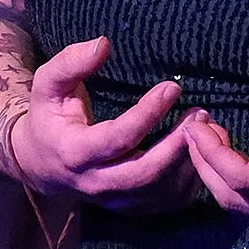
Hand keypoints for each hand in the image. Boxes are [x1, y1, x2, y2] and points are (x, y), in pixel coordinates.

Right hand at [9, 36, 204, 215]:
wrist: (41, 163)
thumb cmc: (48, 115)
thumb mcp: (48, 84)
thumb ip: (71, 62)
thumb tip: (104, 43)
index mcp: (75, 152)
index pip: (117, 138)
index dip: (147, 114)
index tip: (172, 87)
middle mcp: (96, 182)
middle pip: (144, 173)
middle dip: (176, 145)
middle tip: (200, 115)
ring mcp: (115, 199)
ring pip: (159, 189)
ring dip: (187, 161)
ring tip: (207, 128)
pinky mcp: (130, 206)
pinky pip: (166, 200)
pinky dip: (188, 178)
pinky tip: (200, 150)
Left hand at [184, 74, 248, 230]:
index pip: (242, 179)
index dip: (211, 153)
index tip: (196, 123)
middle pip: (233, 201)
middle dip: (203, 165)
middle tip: (193, 126)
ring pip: (245, 210)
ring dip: (217, 177)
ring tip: (208, 138)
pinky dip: (236, 186)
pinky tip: (236, 156)